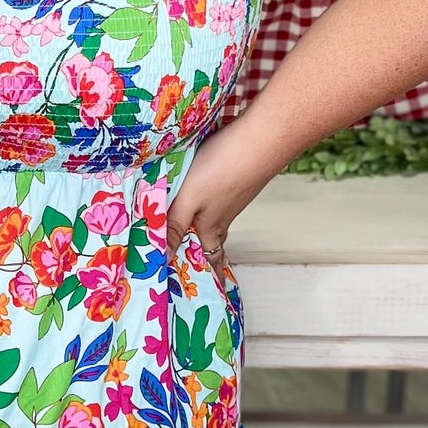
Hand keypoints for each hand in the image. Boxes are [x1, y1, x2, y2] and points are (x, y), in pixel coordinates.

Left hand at [163, 123, 269, 280]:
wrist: (262, 138)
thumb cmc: (221, 168)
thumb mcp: (189, 199)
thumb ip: (175, 225)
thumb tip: (164, 257)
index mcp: (212, 225)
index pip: (211, 257)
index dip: (211, 274)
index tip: (213, 289)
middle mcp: (227, 214)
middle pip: (216, 238)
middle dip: (208, 252)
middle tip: (200, 263)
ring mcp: (237, 195)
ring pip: (219, 216)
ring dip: (208, 226)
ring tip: (195, 230)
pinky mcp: (241, 177)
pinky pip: (224, 198)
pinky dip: (213, 203)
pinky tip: (206, 191)